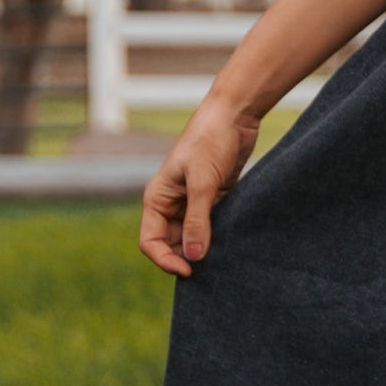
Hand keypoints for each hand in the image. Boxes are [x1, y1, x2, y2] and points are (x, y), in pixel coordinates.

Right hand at [137, 97, 257, 277]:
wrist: (234, 115)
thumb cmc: (211, 140)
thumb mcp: (203, 181)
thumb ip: (198, 220)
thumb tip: (194, 257)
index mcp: (158, 198)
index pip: (150, 242)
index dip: (166, 260)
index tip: (190, 271)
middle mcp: (172, 203)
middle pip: (171, 244)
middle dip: (186, 257)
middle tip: (211, 268)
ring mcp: (193, 202)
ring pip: (192, 237)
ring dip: (204, 248)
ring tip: (223, 258)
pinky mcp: (215, 199)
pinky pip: (212, 226)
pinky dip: (219, 237)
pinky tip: (233, 243)